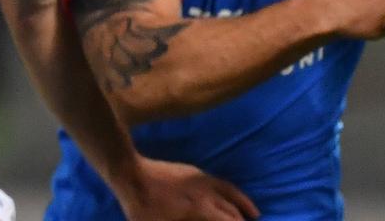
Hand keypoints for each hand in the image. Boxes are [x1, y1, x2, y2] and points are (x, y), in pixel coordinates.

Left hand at [114, 157, 257, 220]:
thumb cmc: (142, 207)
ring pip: (231, 192)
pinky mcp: (193, 172)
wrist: (131, 174)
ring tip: (254, 213)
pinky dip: (231, 190)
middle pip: (233, 210)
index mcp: (201, 209)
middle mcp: (207, 193)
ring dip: (244, 204)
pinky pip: (219, 181)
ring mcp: (201, 180)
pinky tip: (229, 194)